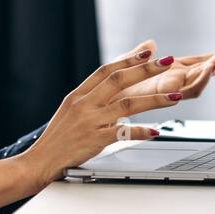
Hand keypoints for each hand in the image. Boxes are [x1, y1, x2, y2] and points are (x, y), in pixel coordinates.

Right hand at [22, 47, 195, 187]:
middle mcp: (84, 105)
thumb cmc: (58, 138)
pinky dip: (141, 131)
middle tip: (168, 62)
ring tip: (176, 96)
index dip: (128, 59)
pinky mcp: (95, 141)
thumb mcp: (72, 110)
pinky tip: (156, 131)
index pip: (106, 70)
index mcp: (78, 95)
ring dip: (155, 100)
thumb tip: (113, 82)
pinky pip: (123, 133)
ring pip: (128, 105)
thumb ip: (93, 95)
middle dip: (146, 70)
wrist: (39, 162)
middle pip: (119, 81)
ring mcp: (90, 122)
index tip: (148, 51)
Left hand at [114, 38, 214, 102]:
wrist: (101, 107)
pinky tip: (211, 67)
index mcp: (172, 72)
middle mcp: (178, 80)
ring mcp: (175, 88)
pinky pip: (190, 89)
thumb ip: (140, 54)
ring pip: (206, 76)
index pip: (205, 59)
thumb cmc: (112, 91)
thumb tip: (151, 43)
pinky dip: (202, 78)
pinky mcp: (167, 96)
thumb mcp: (127, 64)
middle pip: (213, 67)